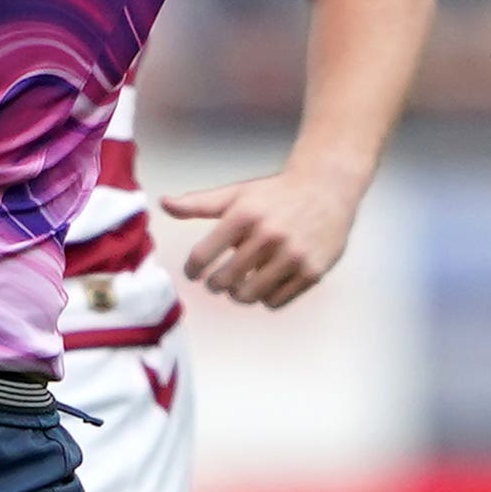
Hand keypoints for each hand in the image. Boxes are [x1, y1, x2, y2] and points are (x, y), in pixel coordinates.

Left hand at [161, 163, 367, 308]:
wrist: (326, 190)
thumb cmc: (275, 195)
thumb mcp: (236, 193)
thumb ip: (199, 203)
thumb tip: (164, 203)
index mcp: (244, 215)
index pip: (202, 255)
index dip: (193, 269)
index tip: (193, 273)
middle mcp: (268, 235)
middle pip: (224, 280)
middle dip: (215, 284)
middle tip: (216, 282)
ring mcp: (292, 255)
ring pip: (249, 295)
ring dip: (239, 295)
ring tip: (239, 287)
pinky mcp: (312, 272)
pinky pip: (276, 301)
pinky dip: (265, 298)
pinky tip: (265, 285)